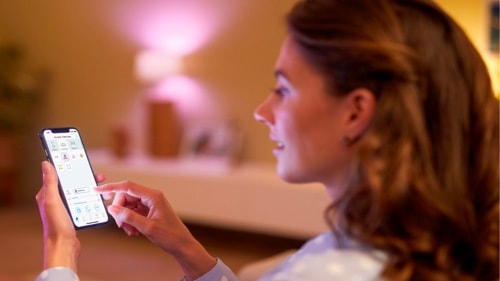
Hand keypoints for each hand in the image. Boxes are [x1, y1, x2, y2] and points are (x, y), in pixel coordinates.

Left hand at [35, 161, 106, 271]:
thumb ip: (50, 182)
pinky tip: (98, 201)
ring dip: (90, 190)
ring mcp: (64, 207)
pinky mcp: (72, 214)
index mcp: (48, 194)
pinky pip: (83, 203)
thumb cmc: (56, 226)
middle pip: (72, 184)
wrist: (63, 246)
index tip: (80, 162)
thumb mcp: (53, 200)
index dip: (70, 168)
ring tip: (101, 190)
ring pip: (79, 193)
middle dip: (85, 179)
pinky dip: (91, 200)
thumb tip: (46, 164)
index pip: (59, 175)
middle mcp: (55, 200)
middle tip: (97, 177)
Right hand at [96, 182, 215, 279]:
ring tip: (130, 231)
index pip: (128, 186)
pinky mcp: (148, 211)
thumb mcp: (147, 227)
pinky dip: (129, 221)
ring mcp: (149, 204)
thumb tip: (113, 209)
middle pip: (125, 196)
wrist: (181, 245)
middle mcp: (151, 197)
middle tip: (121, 224)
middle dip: (119, 210)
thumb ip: (129, 217)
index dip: (111, 187)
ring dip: (124, 218)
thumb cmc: (170, 235)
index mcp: (153, 196)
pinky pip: (132, 212)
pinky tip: (134, 231)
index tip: (97, 190)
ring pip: (127, 205)